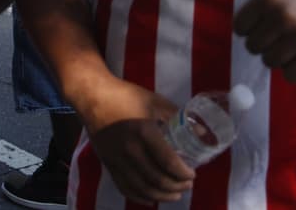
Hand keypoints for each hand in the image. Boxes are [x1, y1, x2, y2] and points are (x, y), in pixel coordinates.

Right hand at [78, 78, 194, 204]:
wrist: (93, 97)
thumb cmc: (126, 96)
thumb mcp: (154, 101)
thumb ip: (177, 116)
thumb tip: (202, 132)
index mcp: (144, 131)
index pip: (168, 161)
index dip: (183, 173)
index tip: (193, 173)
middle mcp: (130, 149)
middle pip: (156, 179)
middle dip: (176, 186)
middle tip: (187, 184)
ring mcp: (117, 159)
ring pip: (142, 188)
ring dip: (161, 196)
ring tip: (175, 195)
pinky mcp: (108, 164)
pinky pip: (125, 187)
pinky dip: (140, 197)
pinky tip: (151, 199)